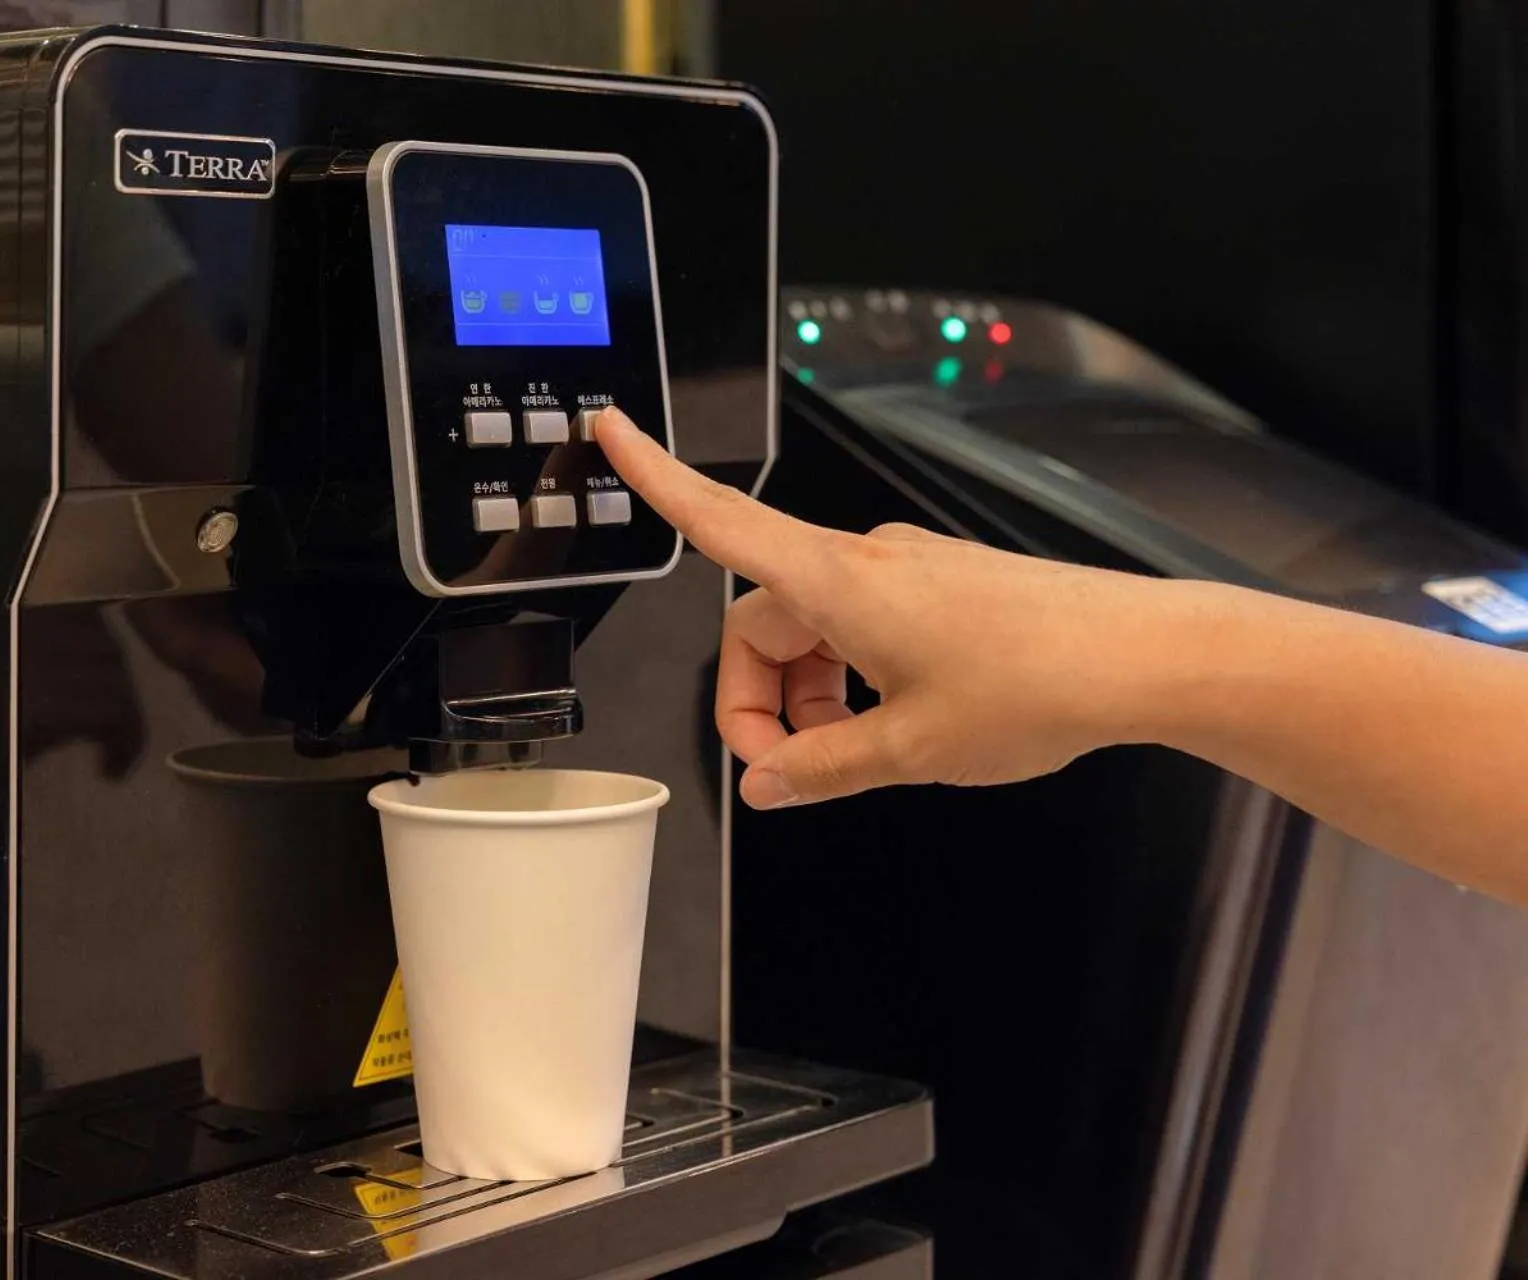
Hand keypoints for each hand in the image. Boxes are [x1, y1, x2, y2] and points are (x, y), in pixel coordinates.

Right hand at [595, 406, 1184, 808]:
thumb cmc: (1037, 687)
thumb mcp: (913, 749)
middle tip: (789, 769)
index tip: (607, 429)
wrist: (1144, 655)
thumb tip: (766, 784)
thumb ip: (823, 767)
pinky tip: (895, 723)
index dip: (655, 477)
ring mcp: (906, 568)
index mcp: (838, 584)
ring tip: (855, 753)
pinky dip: (852, 676)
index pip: (720, 523)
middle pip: (761, 618)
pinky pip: (862, 623)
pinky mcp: (941, 583)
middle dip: (759, 697)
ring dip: (810, 693)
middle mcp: (864, 561)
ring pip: (814, 625)